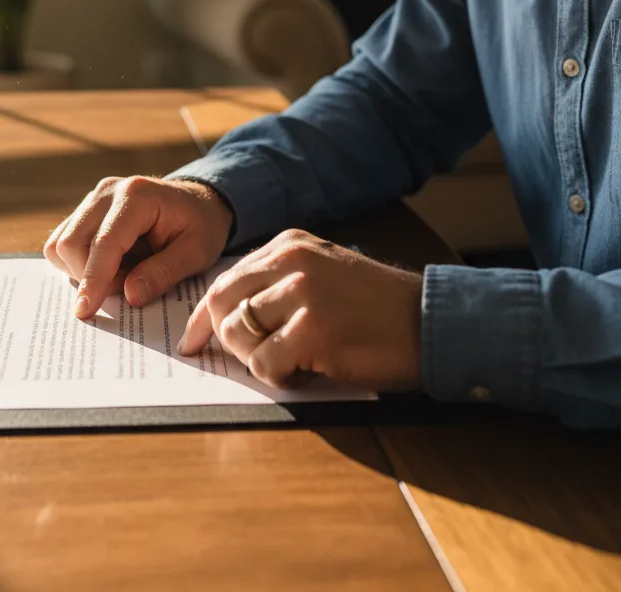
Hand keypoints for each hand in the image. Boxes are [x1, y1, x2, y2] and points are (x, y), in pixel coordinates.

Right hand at [44, 176, 233, 319]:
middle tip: (128, 286)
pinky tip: (111, 265)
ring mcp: (92, 199)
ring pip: (61, 244)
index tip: (85, 311)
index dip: (93, 279)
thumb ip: (164, 273)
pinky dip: (79, 263)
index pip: (104, 242)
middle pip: (71, 243)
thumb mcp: (196, 253)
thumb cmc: (200, 226)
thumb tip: (130, 296)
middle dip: (91, 277)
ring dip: (84, 271)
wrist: (198, 202)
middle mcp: (107, 192)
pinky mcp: (85, 210)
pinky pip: (62, 242)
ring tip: (123, 272)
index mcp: (136, 196)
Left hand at [177, 229, 422, 391]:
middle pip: (222, 304)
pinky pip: (265, 364)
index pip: (225, 280)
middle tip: (240, 360)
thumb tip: (225, 317)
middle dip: (223, 339)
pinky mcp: (313, 331)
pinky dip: (277, 377)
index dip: (203, 317)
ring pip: (239, 335)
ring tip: (289, 362)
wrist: (429, 320)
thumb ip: (277, 283)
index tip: (191, 342)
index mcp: (289, 244)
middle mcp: (291, 261)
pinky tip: (304, 372)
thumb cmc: (375, 306)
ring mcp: (302, 294)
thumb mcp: (322, 271)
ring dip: (256, 360)